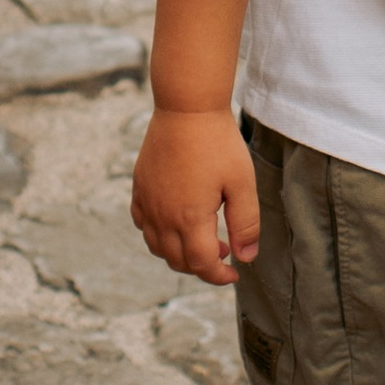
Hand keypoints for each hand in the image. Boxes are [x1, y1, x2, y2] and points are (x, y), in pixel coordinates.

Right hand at [131, 107, 260, 286]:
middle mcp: (163, 216)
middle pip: (178, 261)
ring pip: (157, 247)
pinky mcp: (139, 187)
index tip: (234, 272)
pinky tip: (174, 221)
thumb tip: (246, 257)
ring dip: (179, 253)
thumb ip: (245, 224)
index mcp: (189, 218)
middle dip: (202, 266)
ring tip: (202, 238)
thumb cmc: (218, 143)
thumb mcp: (242, 184)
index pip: (201, 265)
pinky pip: (142, 224)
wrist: (187, 108)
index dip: (219, 276)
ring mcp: (147, 202)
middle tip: (224, 250)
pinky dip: (157, 234)